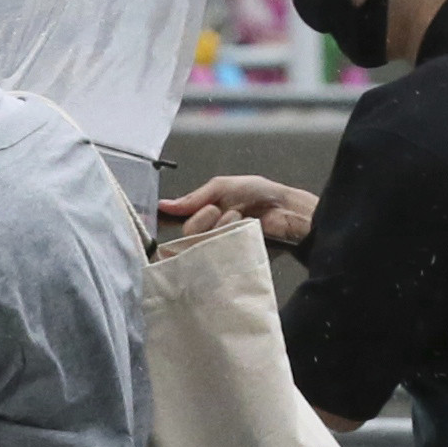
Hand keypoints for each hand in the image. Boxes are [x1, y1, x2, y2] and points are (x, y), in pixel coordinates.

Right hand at [160, 174, 319, 248]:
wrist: (287, 210)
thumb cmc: (260, 194)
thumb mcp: (224, 186)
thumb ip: (195, 197)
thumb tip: (165, 205)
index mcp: (202, 213)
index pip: (174, 221)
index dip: (165, 221)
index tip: (160, 218)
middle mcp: (207, 232)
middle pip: (187, 234)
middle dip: (203, 218)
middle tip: (219, 209)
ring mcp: (219, 247)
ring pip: (203, 244)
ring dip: (221, 226)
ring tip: (239, 218)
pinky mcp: (232, 260)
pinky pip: (219, 255)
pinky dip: (229, 239)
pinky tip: (241, 230)